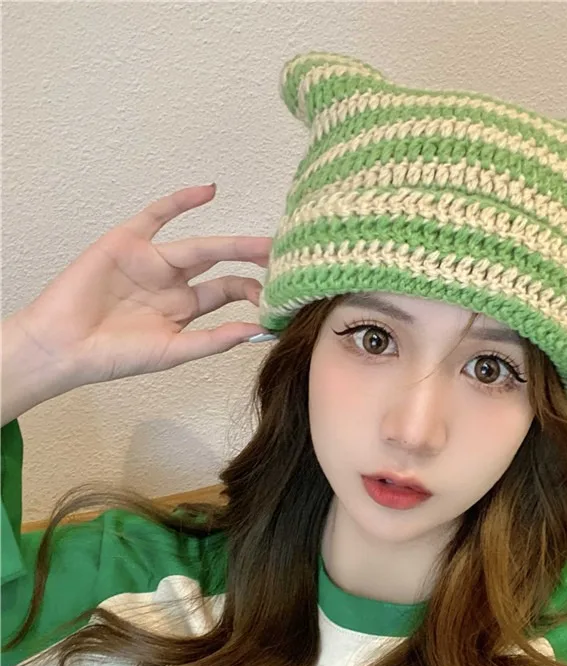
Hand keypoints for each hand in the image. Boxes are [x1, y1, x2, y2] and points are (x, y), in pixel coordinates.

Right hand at [8, 183, 272, 387]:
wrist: (63, 347)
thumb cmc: (115, 356)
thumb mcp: (173, 351)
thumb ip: (213, 340)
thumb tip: (257, 332)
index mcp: (185, 308)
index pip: (228, 292)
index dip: (253, 292)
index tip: (279, 295)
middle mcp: (173, 282)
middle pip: (220, 265)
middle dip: (251, 261)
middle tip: (284, 257)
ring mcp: (152, 260)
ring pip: (199, 245)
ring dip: (230, 242)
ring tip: (263, 242)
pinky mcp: (128, 242)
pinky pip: (157, 216)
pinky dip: (180, 201)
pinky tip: (208, 191)